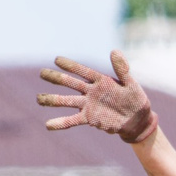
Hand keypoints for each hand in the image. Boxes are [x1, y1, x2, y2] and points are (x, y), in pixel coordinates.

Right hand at [39, 52, 156, 144]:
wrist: (136, 120)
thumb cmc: (135, 99)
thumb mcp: (130, 83)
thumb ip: (122, 69)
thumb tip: (114, 51)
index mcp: (100, 80)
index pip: (82, 71)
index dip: (70, 65)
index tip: (56, 59)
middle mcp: (90, 91)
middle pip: (70, 83)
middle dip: (56, 78)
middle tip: (41, 73)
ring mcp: (88, 105)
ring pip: (67, 101)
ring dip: (53, 100)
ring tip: (38, 99)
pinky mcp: (88, 118)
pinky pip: (72, 120)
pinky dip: (61, 123)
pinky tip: (48, 125)